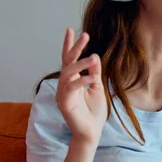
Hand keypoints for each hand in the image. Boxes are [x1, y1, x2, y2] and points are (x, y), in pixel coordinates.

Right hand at [56, 28, 107, 144]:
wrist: (91, 132)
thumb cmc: (94, 112)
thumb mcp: (97, 88)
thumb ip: (94, 73)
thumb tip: (94, 56)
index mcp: (72, 80)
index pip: (69, 59)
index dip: (69, 45)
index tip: (70, 29)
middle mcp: (65, 84)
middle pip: (67, 62)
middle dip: (75, 48)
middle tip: (85, 35)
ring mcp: (63, 93)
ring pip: (67, 73)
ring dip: (81, 63)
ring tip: (93, 57)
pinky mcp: (64, 103)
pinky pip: (71, 88)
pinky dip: (82, 80)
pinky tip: (92, 77)